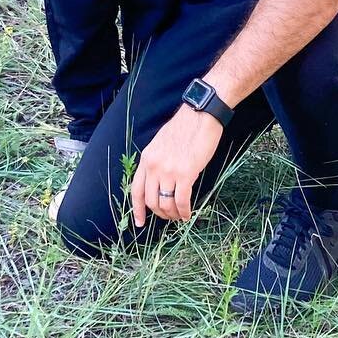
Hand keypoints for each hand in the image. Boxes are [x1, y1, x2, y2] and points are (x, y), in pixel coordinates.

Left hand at [131, 106, 223, 225]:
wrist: (201, 114)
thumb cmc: (184, 128)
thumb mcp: (161, 144)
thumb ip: (157, 163)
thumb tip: (161, 183)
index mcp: (146, 159)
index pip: (136, 190)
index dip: (138, 209)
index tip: (140, 222)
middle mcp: (154, 166)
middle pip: (151, 201)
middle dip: (160, 213)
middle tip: (169, 216)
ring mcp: (169, 171)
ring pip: (166, 204)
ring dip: (173, 214)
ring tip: (180, 216)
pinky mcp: (186, 174)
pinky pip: (182, 200)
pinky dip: (184, 211)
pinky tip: (188, 214)